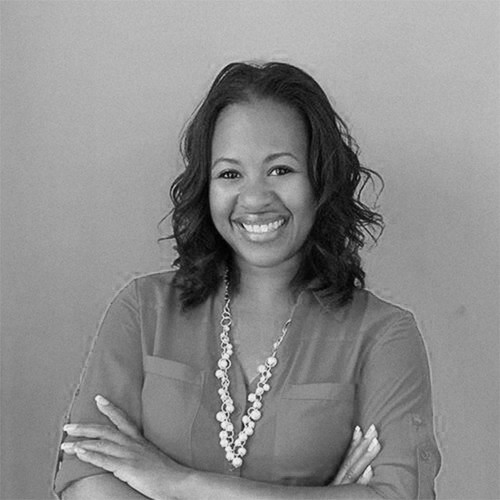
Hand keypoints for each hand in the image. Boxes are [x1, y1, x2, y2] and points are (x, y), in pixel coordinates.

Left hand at [61, 395, 187, 499]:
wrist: (178, 481)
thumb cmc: (166, 473)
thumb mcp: (151, 457)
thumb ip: (138, 453)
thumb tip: (128, 456)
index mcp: (139, 440)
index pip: (123, 419)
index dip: (110, 408)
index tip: (98, 398)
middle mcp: (133, 443)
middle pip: (105, 430)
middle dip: (85, 427)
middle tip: (68, 426)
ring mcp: (130, 454)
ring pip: (101, 443)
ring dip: (82, 442)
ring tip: (66, 444)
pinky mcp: (127, 467)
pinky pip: (105, 460)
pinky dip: (91, 455)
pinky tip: (79, 452)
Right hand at [332, 424, 380, 485]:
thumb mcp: (332, 490)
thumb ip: (341, 481)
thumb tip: (356, 470)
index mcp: (335, 478)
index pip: (345, 457)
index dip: (352, 442)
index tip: (359, 427)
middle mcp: (337, 482)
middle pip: (350, 460)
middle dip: (362, 443)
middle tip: (373, 428)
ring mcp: (341, 490)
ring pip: (353, 470)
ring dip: (365, 456)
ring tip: (376, 442)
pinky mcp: (346, 499)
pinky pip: (356, 489)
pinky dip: (363, 479)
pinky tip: (371, 469)